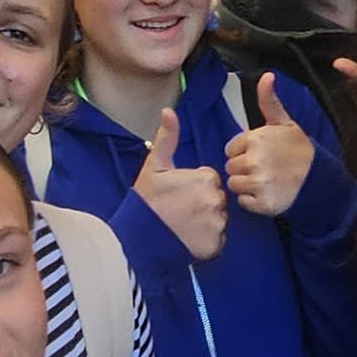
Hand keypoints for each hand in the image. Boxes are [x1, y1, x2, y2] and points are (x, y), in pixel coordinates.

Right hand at [134, 109, 227, 260]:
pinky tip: (188, 238)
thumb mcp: (154, 166)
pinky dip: (206, 240)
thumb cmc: (145, 201)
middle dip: (202, 203)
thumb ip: (167, 138)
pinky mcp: (215, 245)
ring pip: (218, 219)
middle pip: (216, 198)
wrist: (138, 240)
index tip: (177, 194)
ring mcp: (216, 224)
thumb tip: (168, 111)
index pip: (209, 179)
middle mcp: (215, 200)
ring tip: (182, 225)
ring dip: (205, 222)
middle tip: (179, 210)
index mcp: (204, 179)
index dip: (193, 186)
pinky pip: (218, 239)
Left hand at [222, 74, 317, 218]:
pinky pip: (243, 202)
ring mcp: (258, 183)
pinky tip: (267, 194)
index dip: (244, 152)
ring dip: (246, 186)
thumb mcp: (284, 123)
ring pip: (234, 185)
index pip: (231, 149)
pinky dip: (252, 202)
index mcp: (256, 139)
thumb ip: (269, 101)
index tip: (260, 155)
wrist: (318, 180)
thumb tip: (267, 75)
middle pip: (230, 167)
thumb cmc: (298, 150)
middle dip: (244, 169)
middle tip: (264, 169)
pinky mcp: (262, 203)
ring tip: (265, 182)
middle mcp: (255, 160)